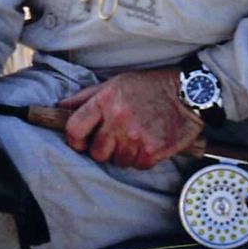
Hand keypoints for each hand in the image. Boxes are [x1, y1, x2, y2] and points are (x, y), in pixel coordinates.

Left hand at [58, 69, 203, 169]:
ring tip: (136, 136)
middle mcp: (118, 119)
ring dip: (123, 153)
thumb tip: (60, 108)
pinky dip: (141, 158)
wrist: (187, 93)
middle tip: (115, 137)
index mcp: (106, 100)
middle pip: (96, 152)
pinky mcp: (152, 152)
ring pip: (117, 161)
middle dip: (102, 148)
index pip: (74, 129)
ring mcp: (135, 138)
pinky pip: (136, 165)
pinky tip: (148, 141)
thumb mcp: (115, 83)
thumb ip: (86, 97)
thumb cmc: (148, 87)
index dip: (74, 140)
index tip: (81, 142)